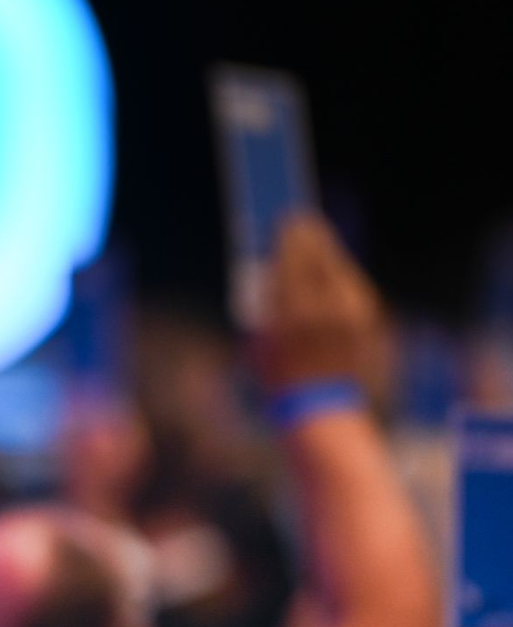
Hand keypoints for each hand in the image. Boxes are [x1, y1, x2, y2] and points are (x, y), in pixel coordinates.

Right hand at [254, 213, 381, 392]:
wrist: (319, 407)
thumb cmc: (278, 375)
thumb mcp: (259, 337)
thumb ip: (266, 299)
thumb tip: (270, 263)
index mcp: (294, 312)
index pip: (294, 259)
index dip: (290, 235)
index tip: (284, 218)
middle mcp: (327, 309)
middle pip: (320, 257)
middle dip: (310, 236)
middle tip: (300, 220)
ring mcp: (351, 314)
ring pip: (338, 267)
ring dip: (325, 252)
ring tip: (314, 241)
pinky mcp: (367, 319)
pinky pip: (350, 285)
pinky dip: (337, 275)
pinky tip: (328, 270)